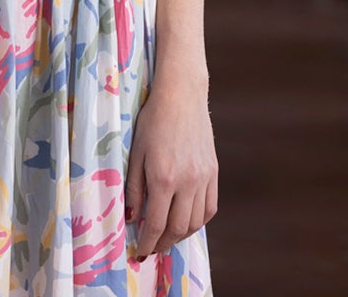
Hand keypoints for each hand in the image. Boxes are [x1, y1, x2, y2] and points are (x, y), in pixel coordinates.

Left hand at [126, 70, 217, 260]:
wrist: (181, 95)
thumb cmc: (152, 120)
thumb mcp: (136, 152)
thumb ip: (134, 188)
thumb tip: (133, 217)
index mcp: (164, 178)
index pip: (157, 224)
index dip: (148, 242)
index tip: (141, 252)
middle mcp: (187, 182)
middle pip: (178, 228)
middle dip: (164, 243)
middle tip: (153, 248)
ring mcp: (203, 178)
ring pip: (196, 222)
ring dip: (181, 236)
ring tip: (168, 237)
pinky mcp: (213, 171)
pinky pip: (210, 207)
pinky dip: (199, 221)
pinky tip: (188, 221)